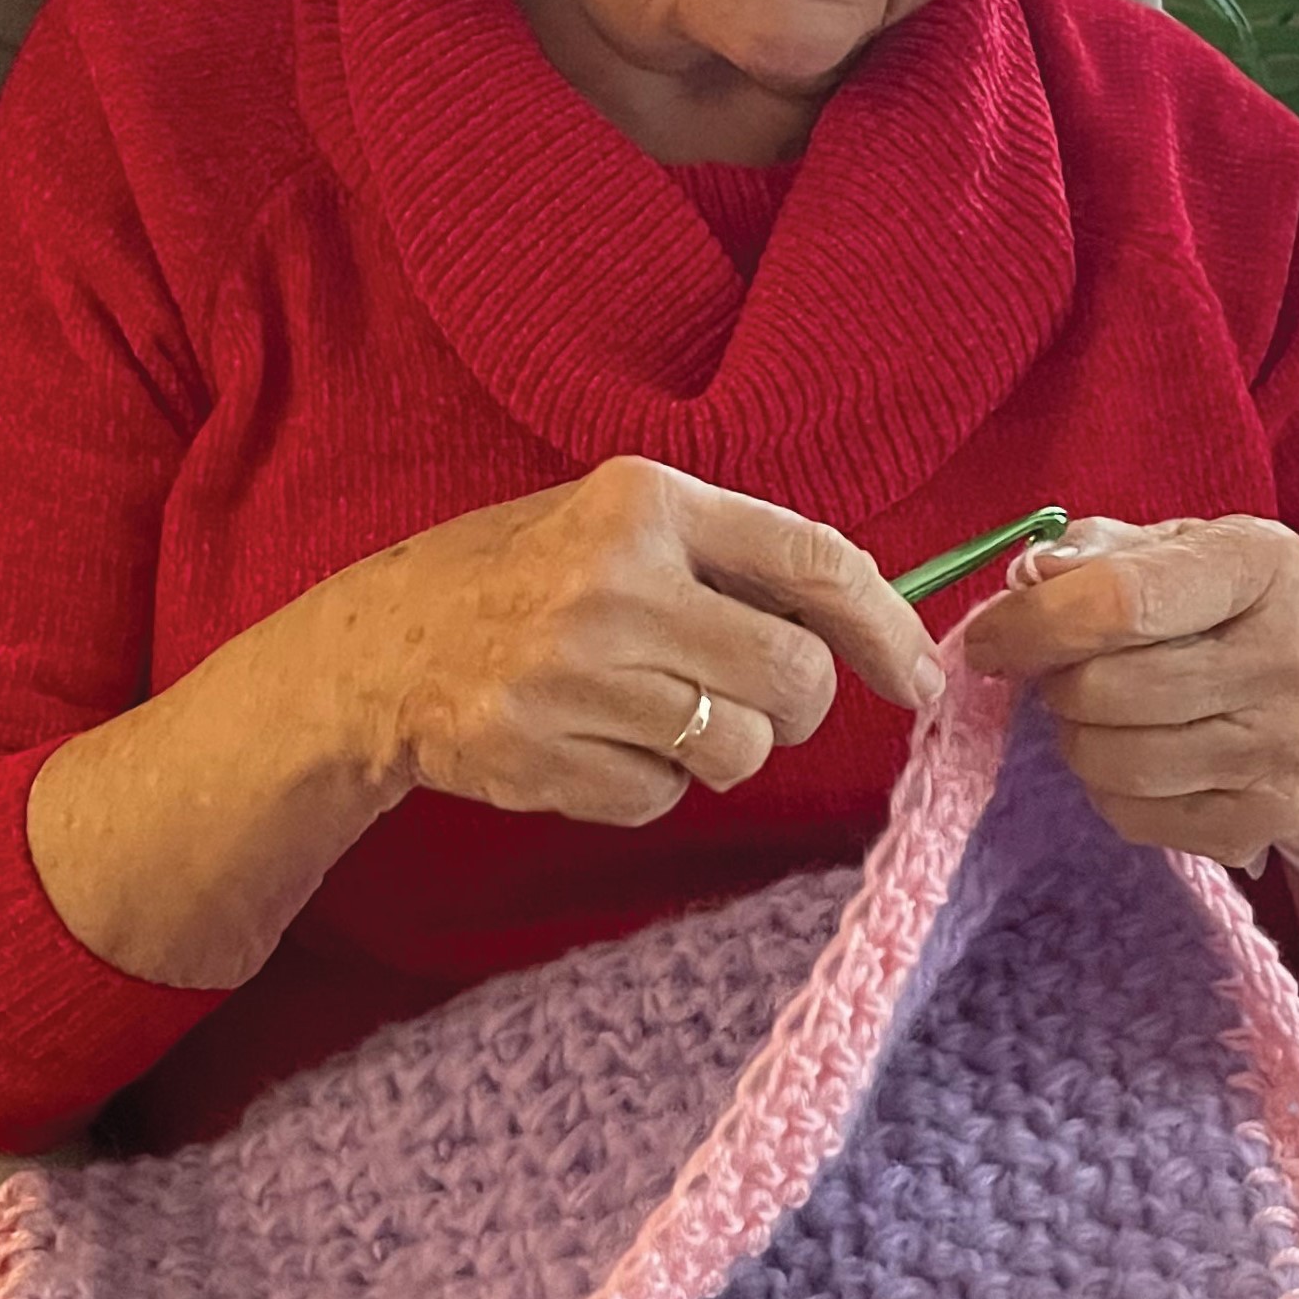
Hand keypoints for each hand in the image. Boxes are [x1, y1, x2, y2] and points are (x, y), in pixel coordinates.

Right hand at [322, 455, 944, 829]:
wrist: (379, 650)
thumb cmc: (523, 574)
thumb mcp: (620, 521)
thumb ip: (731, 556)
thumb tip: (871, 617)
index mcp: (646, 501)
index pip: (812, 560)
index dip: (886, 626)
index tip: (920, 674)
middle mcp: (614, 582)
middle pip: (797, 679)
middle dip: (798, 703)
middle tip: (752, 693)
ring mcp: (574, 676)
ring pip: (743, 751)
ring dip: (724, 746)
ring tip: (655, 709)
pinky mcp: (544, 757)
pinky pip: (668, 797)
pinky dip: (655, 783)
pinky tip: (598, 739)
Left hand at [959, 513, 1298, 871]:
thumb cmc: (1215, 607)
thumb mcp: (1166, 548)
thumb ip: (1093, 552)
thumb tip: (1030, 578)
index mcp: (1262, 563)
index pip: (1122, 600)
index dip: (1034, 622)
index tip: (989, 638)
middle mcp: (1291, 656)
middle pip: (1109, 688)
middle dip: (1052, 682)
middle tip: (1053, 673)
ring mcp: (1287, 747)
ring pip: (1116, 761)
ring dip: (1074, 737)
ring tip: (1090, 711)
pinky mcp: (1269, 818)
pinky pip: (1136, 817)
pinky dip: (1105, 789)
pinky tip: (1127, 753)